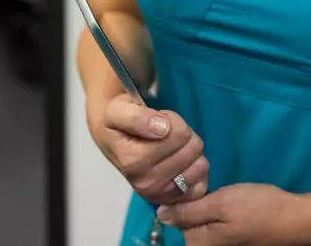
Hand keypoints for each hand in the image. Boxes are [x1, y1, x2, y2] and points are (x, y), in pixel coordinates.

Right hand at [88, 93, 208, 206]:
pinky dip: (197, 172)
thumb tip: (161, 128)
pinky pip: (200, 186)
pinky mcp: (172, 201)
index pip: (179, 134)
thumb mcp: (117, 111)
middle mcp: (147, 184)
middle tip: (166, 133)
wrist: (110, 140)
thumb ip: (136, 117)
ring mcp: (161, 195)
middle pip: (192, 148)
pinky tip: (184, 163)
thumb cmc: (117, 124)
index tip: (158, 121)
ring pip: (200, 165)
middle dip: (183, 134)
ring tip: (173, 147)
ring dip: (191, 151)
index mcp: (134, 162)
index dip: (173, 120)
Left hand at [157, 183, 302, 245]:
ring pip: (201, 217)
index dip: (182, 194)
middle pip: (187, 218)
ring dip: (206, 200)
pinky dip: (217, 206)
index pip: (174, 216)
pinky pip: (213, 220)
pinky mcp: (229, 236)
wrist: (293, 218)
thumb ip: (190, 211)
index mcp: (199, 243)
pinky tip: (230, 196)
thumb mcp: (222, 203)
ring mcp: (219, 243)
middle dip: (194, 198)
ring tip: (221, 187)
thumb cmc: (258, 208)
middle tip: (210, 181)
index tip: (193, 179)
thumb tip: (160, 214)